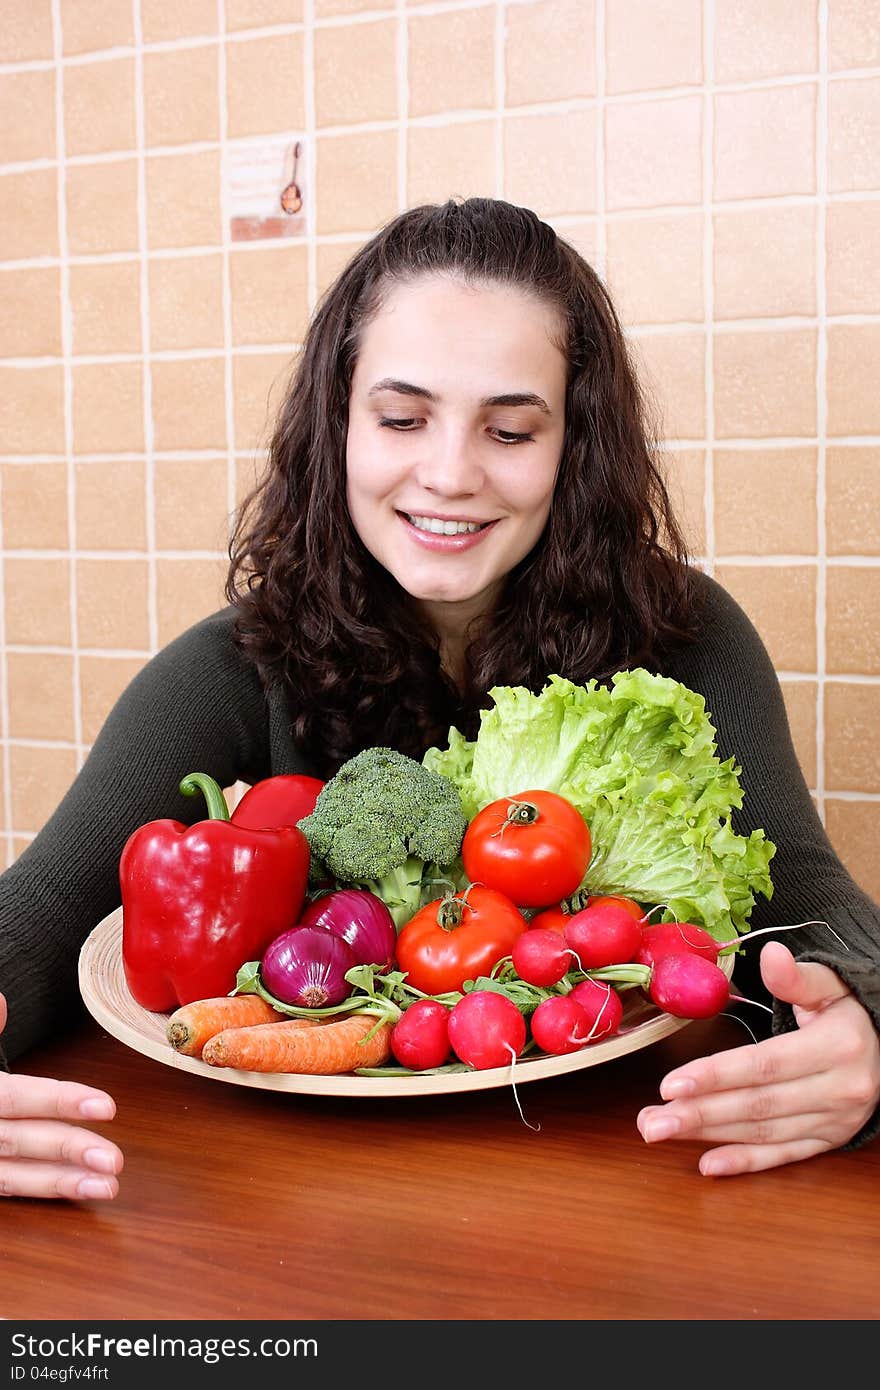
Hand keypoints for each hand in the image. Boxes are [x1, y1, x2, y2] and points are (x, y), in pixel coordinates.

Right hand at [0, 992, 122, 1199]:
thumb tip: (1, 1002)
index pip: (16, 1098)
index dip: (60, 1102)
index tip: (107, 1106)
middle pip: (20, 1141)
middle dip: (68, 1151)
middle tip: (115, 1158)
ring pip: (15, 1176)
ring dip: (62, 1183)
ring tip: (108, 1185)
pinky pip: (9, 1189)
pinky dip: (43, 1191)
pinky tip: (79, 1188)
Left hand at [636, 941, 879, 1175]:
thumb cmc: (850, 1013)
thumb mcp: (831, 986)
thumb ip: (796, 977)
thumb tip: (771, 954)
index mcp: (835, 1048)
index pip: (765, 1065)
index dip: (716, 1075)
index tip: (670, 1084)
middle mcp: (838, 1090)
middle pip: (757, 1106)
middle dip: (698, 1114)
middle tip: (649, 1121)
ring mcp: (834, 1121)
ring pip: (763, 1133)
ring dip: (708, 1136)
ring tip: (660, 1132)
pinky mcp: (829, 1140)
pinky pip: (783, 1156)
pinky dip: (745, 1162)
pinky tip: (707, 1164)